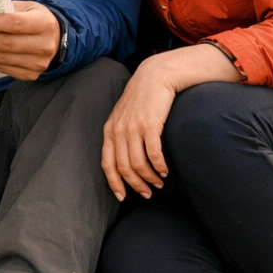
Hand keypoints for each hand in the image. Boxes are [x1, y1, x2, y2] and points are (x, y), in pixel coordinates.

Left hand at [0, 0, 60, 79]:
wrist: (57, 39)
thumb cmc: (35, 18)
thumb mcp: (25, 7)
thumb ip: (5, 9)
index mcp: (43, 23)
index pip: (14, 24)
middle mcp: (44, 45)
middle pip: (6, 44)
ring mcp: (39, 64)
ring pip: (3, 58)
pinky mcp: (32, 75)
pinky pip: (5, 69)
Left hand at [102, 45, 242, 200]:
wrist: (156, 75)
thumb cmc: (142, 99)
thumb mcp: (125, 116)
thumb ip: (122, 135)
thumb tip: (127, 161)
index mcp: (110, 129)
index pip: (107, 163)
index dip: (114, 182)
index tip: (123, 197)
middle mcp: (118, 129)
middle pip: (124, 167)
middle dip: (136, 185)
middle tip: (147, 193)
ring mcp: (133, 127)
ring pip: (138, 164)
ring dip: (150, 178)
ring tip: (159, 182)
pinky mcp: (150, 124)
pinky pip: (153, 154)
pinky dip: (159, 167)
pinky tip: (165, 170)